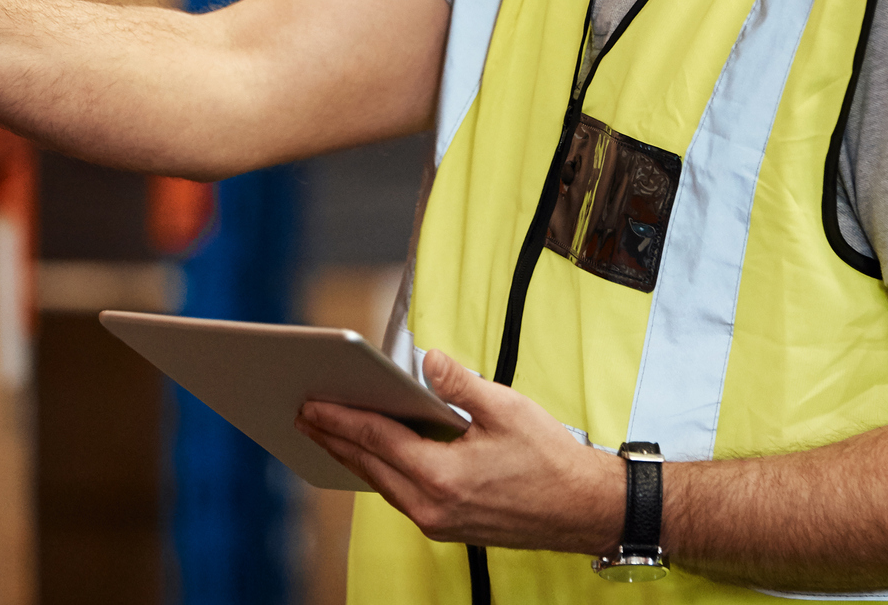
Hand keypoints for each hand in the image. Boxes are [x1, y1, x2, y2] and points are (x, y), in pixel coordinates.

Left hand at [295, 350, 624, 554]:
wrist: (584, 509)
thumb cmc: (551, 461)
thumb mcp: (506, 408)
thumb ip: (460, 384)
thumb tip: (428, 360)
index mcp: (441, 476)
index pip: (376, 439)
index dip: (339, 418)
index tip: (310, 403)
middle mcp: (432, 506)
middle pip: (368, 466)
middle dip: (334, 438)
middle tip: (304, 415)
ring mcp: (439, 522)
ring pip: (382, 485)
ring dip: (354, 457)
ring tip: (329, 433)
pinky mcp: (449, 527)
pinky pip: (401, 496)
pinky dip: (381, 473)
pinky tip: (375, 457)